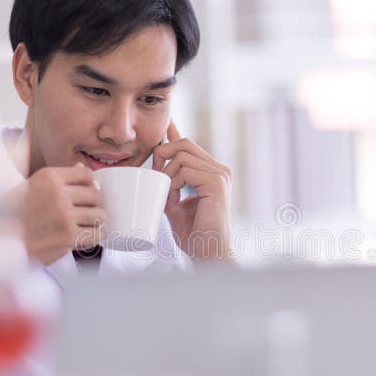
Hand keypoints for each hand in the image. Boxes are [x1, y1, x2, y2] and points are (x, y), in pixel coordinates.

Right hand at [3, 163, 105, 264]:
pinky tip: (81, 238)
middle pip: (96, 195)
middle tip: (83, 214)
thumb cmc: (19, 214)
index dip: (90, 186)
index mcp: (49, 177)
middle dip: (93, 206)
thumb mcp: (34, 186)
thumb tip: (83, 167)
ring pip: (100, 215)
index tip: (84, 195)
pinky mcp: (68, 236)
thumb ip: (59, 178)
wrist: (2, 242)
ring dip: (94, 223)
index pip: (87, 175)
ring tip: (82, 226)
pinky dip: (92, 238)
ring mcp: (64, 215)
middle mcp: (57, 194)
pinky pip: (97, 235)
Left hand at [153, 121, 231, 260]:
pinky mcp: (217, 183)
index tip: (166, 122)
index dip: (174, 132)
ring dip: (167, 176)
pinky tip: (175, 199)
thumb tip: (155, 174)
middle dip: (163, 155)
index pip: (190, 145)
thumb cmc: (194, 235)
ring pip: (181, 156)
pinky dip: (174, 184)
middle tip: (157, 179)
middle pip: (184, 143)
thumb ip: (169, 188)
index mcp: (212, 173)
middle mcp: (219, 170)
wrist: (209, 253)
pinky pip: (185, 170)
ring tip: (169, 198)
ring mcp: (220, 175)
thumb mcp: (175, 206)